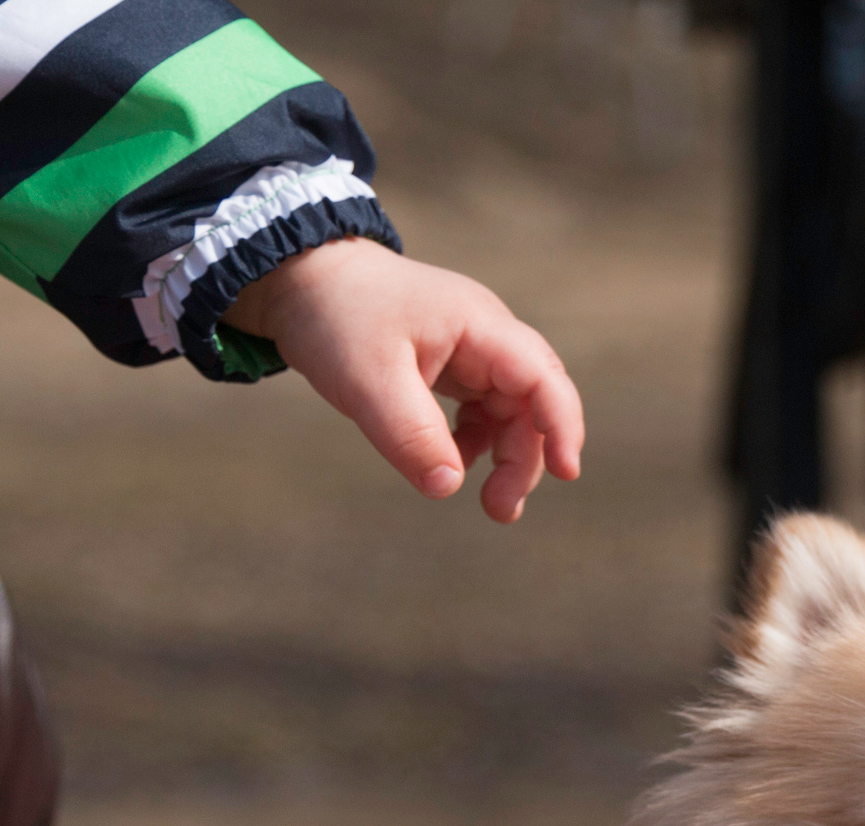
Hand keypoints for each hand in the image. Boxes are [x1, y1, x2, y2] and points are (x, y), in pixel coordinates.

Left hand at [222, 240, 584, 522]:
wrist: (298, 277)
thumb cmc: (335, 316)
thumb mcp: (367, 379)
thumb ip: (411, 433)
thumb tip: (448, 487)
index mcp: (479, 325)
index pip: (542, 377)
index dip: (562, 425)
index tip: (566, 473)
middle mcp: (485, 336)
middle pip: (534, 402)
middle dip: (529, 457)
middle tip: (500, 510)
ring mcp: (470, 351)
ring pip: (511, 412)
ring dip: (507, 457)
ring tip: (488, 502)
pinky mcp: (450, 366)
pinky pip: (482, 411)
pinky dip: (476, 443)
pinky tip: (453, 464)